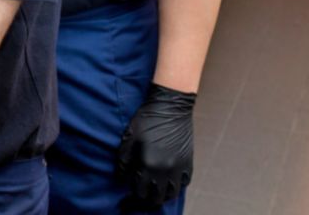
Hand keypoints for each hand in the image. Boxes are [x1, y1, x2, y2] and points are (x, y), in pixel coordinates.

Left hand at [116, 83, 196, 210]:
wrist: (171, 106)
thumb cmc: (147, 119)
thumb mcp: (129, 137)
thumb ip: (123, 160)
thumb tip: (120, 178)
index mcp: (148, 164)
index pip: (139, 192)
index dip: (130, 199)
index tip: (124, 200)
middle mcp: (165, 170)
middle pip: (156, 198)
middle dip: (144, 202)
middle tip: (137, 200)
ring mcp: (179, 168)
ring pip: (171, 194)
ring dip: (161, 197)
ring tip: (152, 195)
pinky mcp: (188, 163)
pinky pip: (184, 184)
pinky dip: (175, 188)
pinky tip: (167, 185)